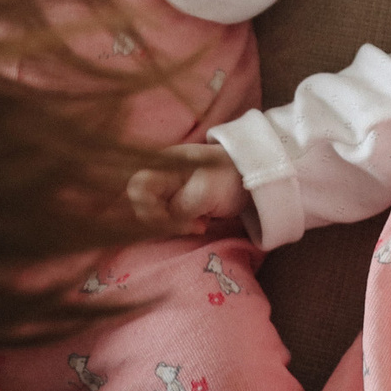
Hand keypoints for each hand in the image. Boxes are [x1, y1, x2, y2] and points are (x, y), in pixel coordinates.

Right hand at [123, 143, 249, 233]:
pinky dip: (183, 226)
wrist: (254, 175)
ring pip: (156, 215)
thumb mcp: (204, 192)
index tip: (170, 218)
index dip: (147, 207)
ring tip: (201, 224)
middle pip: (143, 204)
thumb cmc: (228, 177)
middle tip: (191, 225)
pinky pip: (169, 219)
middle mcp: (160, 176)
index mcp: (162, 165)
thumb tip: (168, 220)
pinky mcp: (180, 202)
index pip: (136, 188)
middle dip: (164, 220)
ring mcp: (170, 189)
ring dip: (176, 225)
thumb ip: (179, 207)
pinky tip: (202, 224)